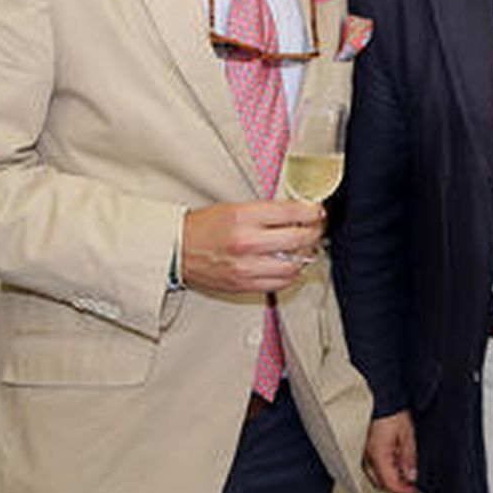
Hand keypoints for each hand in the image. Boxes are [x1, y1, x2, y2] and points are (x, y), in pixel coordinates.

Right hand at [182, 200, 325, 293]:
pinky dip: (291, 274)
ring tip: (305, 247)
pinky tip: (290, 265)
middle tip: (316, 228)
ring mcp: (246, 267)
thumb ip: (266, 211)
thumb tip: (298, 212)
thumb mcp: (235, 207)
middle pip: (298, 239)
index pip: (291, 212)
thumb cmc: (203, 227)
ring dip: (306, 255)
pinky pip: (280, 283)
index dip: (311, 212)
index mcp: (243, 217)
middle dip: (314, 232)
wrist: (176, 250)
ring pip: (294, 265)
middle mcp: (246, 243)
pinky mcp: (244, 285)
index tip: (316, 211)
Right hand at [363, 411, 418, 492]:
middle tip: (413, 484)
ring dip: (392, 479)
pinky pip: (374, 467)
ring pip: (377, 477)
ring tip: (407, 472)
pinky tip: (396, 463)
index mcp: (378, 456)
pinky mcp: (364, 450)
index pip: (390, 484)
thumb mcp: (407, 434)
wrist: (379, 396)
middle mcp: (367, 458)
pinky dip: (386, 470)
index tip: (416, 490)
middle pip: (382, 484)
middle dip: (398, 487)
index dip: (405, 491)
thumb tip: (412, 476)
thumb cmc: (391, 411)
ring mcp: (364, 454)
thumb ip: (409, 457)